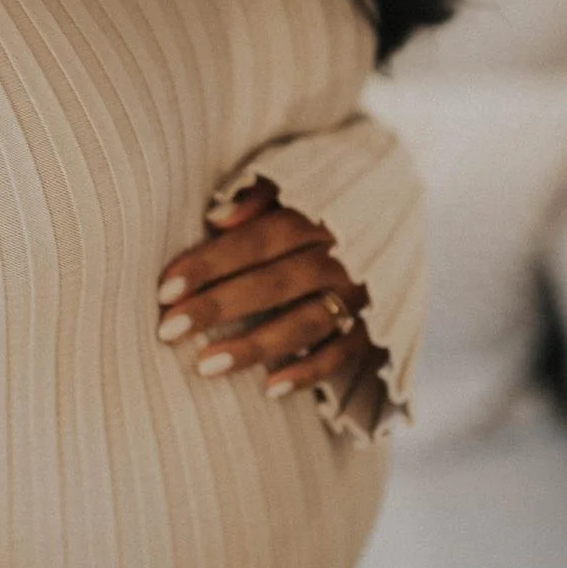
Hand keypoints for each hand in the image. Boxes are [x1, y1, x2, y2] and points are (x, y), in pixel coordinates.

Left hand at [156, 176, 387, 398]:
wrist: (401, 206)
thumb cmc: (322, 199)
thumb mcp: (298, 178)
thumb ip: (258, 194)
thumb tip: (216, 219)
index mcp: (322, 214)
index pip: (260, 239)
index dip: (212, 262)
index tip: (165, 289)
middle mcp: (346, 255)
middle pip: (277, 282)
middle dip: (220, 306)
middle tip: (168, 329)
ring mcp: (364, 293)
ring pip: (307, 322)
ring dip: (255, 346)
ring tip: (205, 366)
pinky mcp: (379, 326)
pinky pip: (345, 354)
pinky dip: (310, 371)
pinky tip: (269, 388)